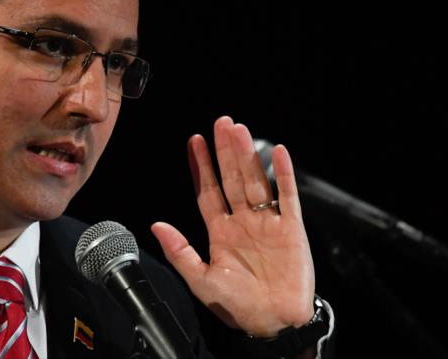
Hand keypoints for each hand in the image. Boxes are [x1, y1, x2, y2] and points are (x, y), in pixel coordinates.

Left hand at [151, 116, 315, 336]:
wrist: (274, 324)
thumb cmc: (238, 306)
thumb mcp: (201, 280)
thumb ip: (179, 251)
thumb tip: (156, 225)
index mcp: (221, 232)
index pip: (209, 191)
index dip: (202, 167)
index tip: (194, 141)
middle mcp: (244, 222)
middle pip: (232, 178)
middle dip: (225, 151)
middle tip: (220, 122)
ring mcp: (267, 223)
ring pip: (256, 181)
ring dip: (248, 155)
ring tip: (239, 130)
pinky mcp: (291, 229)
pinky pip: (287, 197)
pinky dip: (283, 174)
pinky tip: (278, 152)